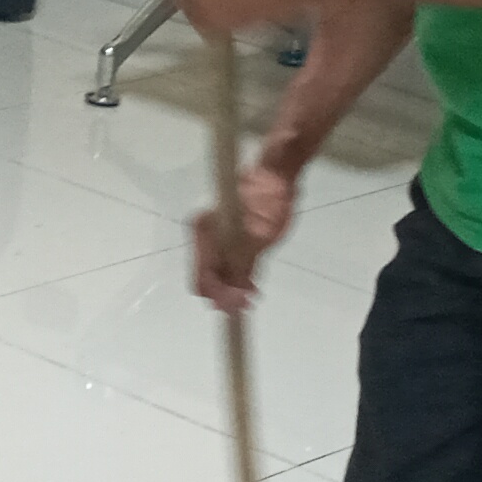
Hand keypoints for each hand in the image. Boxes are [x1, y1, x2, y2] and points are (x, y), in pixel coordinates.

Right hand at [191, 155, 299, 312]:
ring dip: (231, 287)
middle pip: (205, 277)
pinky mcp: (226, 235)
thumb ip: (242, 269)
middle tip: (248, 303)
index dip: (219, 296)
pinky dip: (235, 276)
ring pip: (216, 273)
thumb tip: (234, 299)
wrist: (278, 173)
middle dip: (223, 294)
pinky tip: (251, 284)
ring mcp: (214, 235)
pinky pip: (225, 263)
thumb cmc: (268, 201)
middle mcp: (203, 235)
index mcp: (205, 233)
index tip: (240, 308)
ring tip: (253, 296)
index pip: (202, 277)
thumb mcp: (258, 238)